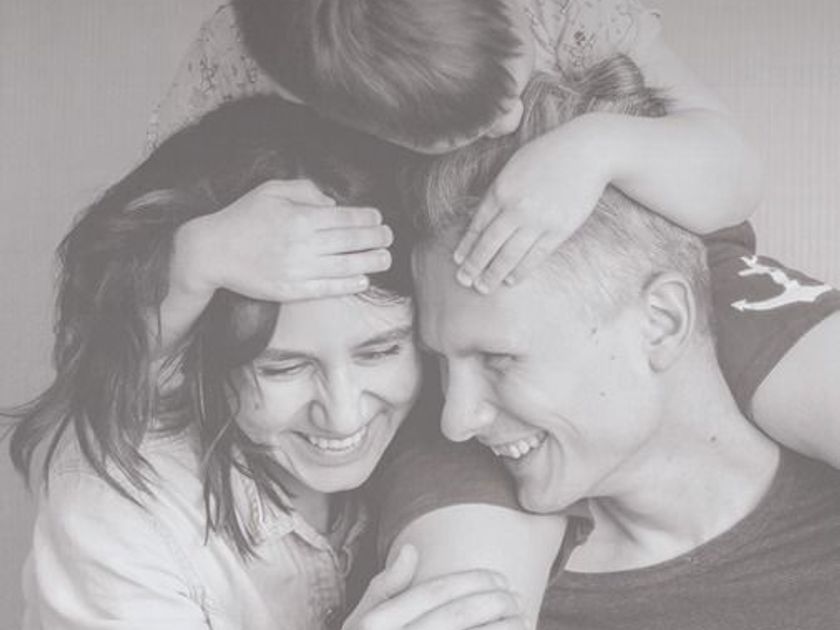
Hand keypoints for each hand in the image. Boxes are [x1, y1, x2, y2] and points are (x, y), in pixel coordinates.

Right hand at [175, 179, 392, 301]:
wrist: (212, 251)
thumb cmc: (243, 217)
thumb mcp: (271, 190)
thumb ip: (305, 191)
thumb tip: (334, 204)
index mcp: (300, 216)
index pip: (345, 217)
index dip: (367, 219)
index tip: (378, 219)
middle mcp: (302, 243)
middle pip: (350, 240)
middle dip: (375, 238)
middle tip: (388, 238)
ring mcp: (298, 268)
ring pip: (344, 265)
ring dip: (370, 261)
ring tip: (385, 259)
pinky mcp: (291, 289)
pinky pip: (326, 287)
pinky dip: (348, 284)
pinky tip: (362, 280)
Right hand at [343, 545, 524, 629]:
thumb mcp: (362, 623)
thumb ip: (385, 587)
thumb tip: (411, 549)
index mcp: (378, 625)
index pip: (435, 592)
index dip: (472, 580)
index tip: (499, 577)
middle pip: (458, 616)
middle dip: (495, 601)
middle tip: (517, 596)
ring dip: (506, 627)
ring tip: (522, 619)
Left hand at [453, 116, 609, 292]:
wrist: (587, 151)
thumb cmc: (548, 154)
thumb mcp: (514, 167)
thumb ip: (497, 192)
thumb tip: (479, 218)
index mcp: (502, 190)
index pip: (478, 225)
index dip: (466, 246)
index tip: (458, 260)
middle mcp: (517, 208)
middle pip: (489, 244)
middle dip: (474, 265)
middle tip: (463, 281)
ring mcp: (539, 221)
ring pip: (510, 255)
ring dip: (494, 274)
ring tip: (483, 288)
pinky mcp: (560, 230)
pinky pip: (536, 256)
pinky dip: (521, 270)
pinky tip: (511, 280)